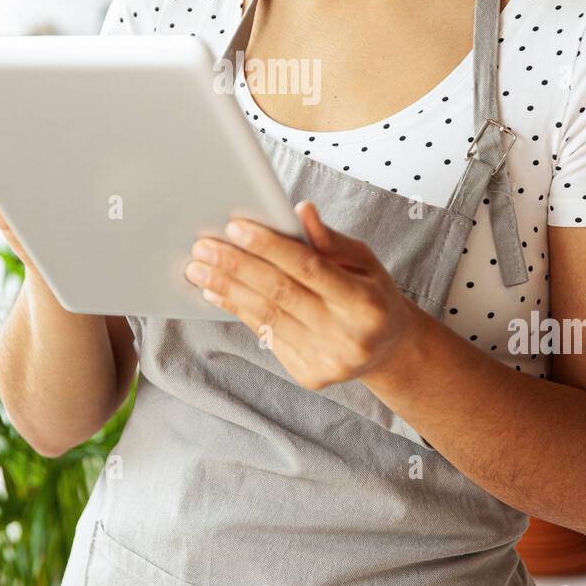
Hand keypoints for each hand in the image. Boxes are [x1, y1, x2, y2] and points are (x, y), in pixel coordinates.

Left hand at [184, 200, 420, 389]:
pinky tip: (216, 291)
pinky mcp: (309, 375)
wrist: (388, 350)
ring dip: (227, 288)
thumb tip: (299, 210)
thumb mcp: (363, 261)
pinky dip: (238, 309)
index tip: (235, 227)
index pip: (309, 268)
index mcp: (366, 303)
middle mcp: (347, 336)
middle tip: (203, 246)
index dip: (270, 246)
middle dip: (236, 266)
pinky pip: (265, 335)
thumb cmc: (372, 294)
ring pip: (266, 316)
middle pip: (280, 294)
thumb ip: (330, 239)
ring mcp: (327, 361)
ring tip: (198, 267)